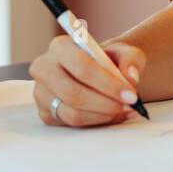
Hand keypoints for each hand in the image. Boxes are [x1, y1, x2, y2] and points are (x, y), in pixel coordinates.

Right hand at [28, 35, 145, 127]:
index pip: (80, 66)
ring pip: (72, 113)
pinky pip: (71, 124)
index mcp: (60, 47)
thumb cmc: (108, 61)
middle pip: (73, 93)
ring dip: (103, 115)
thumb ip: (131, 59)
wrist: (98, 73)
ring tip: (124, 110)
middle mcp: (44, 68)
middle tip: (129, 106)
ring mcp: (41, 93)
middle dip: (105, 103)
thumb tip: (130, 77)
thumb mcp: (124, 52)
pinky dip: (96, 122)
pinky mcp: (45, 113)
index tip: (131, 94)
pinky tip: (111, 115)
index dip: (107, 83)